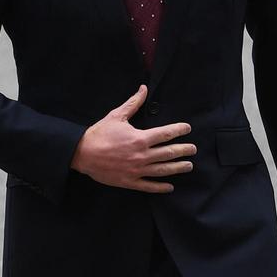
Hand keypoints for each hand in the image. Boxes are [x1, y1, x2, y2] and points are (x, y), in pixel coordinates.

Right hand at [70, 85, 195, 192]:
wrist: (82, 153)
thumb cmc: (99, 133)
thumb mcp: (116, 115)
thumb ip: (133, 103)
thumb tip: (143, 89)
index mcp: (140, 138)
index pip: (166, 134)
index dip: (179, 130)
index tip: (187, 128)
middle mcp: (142, 155)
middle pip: (169, 153)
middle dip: (184, 150)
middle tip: (193, 149)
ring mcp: (137, 170)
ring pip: (163, 170)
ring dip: (178, 168)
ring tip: (188, 166)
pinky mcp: (130, 181)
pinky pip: (149, 186)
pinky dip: (161, 187)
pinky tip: (170, 186)